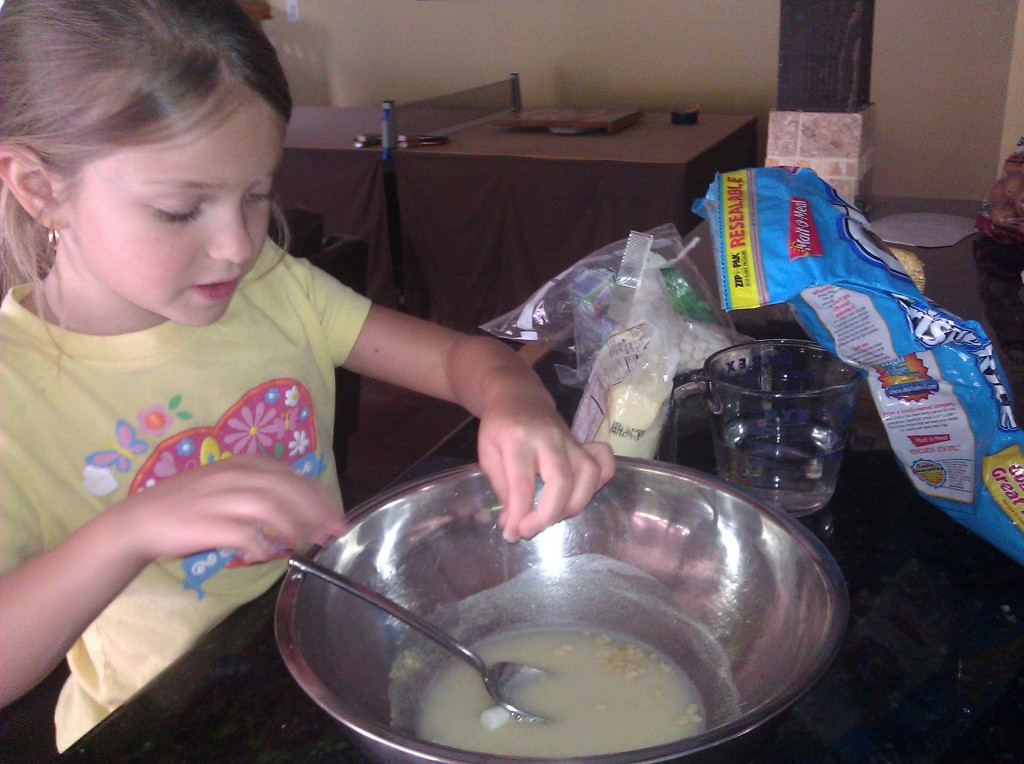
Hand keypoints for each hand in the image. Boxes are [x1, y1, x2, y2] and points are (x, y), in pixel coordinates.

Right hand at [115, 455, 346, 563]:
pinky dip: (261, 545)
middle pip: (287, 488)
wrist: (139, 521)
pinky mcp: (206, 524)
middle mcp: (233, 476)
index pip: (290, 476)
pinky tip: (268, 555)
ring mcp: (220, 499)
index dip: (317, 496)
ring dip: (293, 526)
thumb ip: (257, 488)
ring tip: (305, 544)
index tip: (333, 515)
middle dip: (315, 511)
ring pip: (269, 506)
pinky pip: (243, 534)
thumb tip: (296, 508)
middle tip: (333, 532)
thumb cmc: (185, 506)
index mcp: (241, 464)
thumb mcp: (224, 483)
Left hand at [476, 394, 614, 542]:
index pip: (523, 483)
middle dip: (548, 515)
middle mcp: (550, 438)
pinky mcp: (584, 445)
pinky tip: (579, 496)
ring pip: (589, 476)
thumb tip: (513, 524)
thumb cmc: (499, 427)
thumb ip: (502, 488)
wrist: (518, 396)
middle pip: (561, 481)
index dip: (519, 515)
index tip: (512, 534)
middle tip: (530, 530)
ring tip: (551, 517)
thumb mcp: (488, 454)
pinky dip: (599, 485)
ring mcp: (571, 440)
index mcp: (518, 438)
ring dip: (573, 506)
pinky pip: (604, 465)